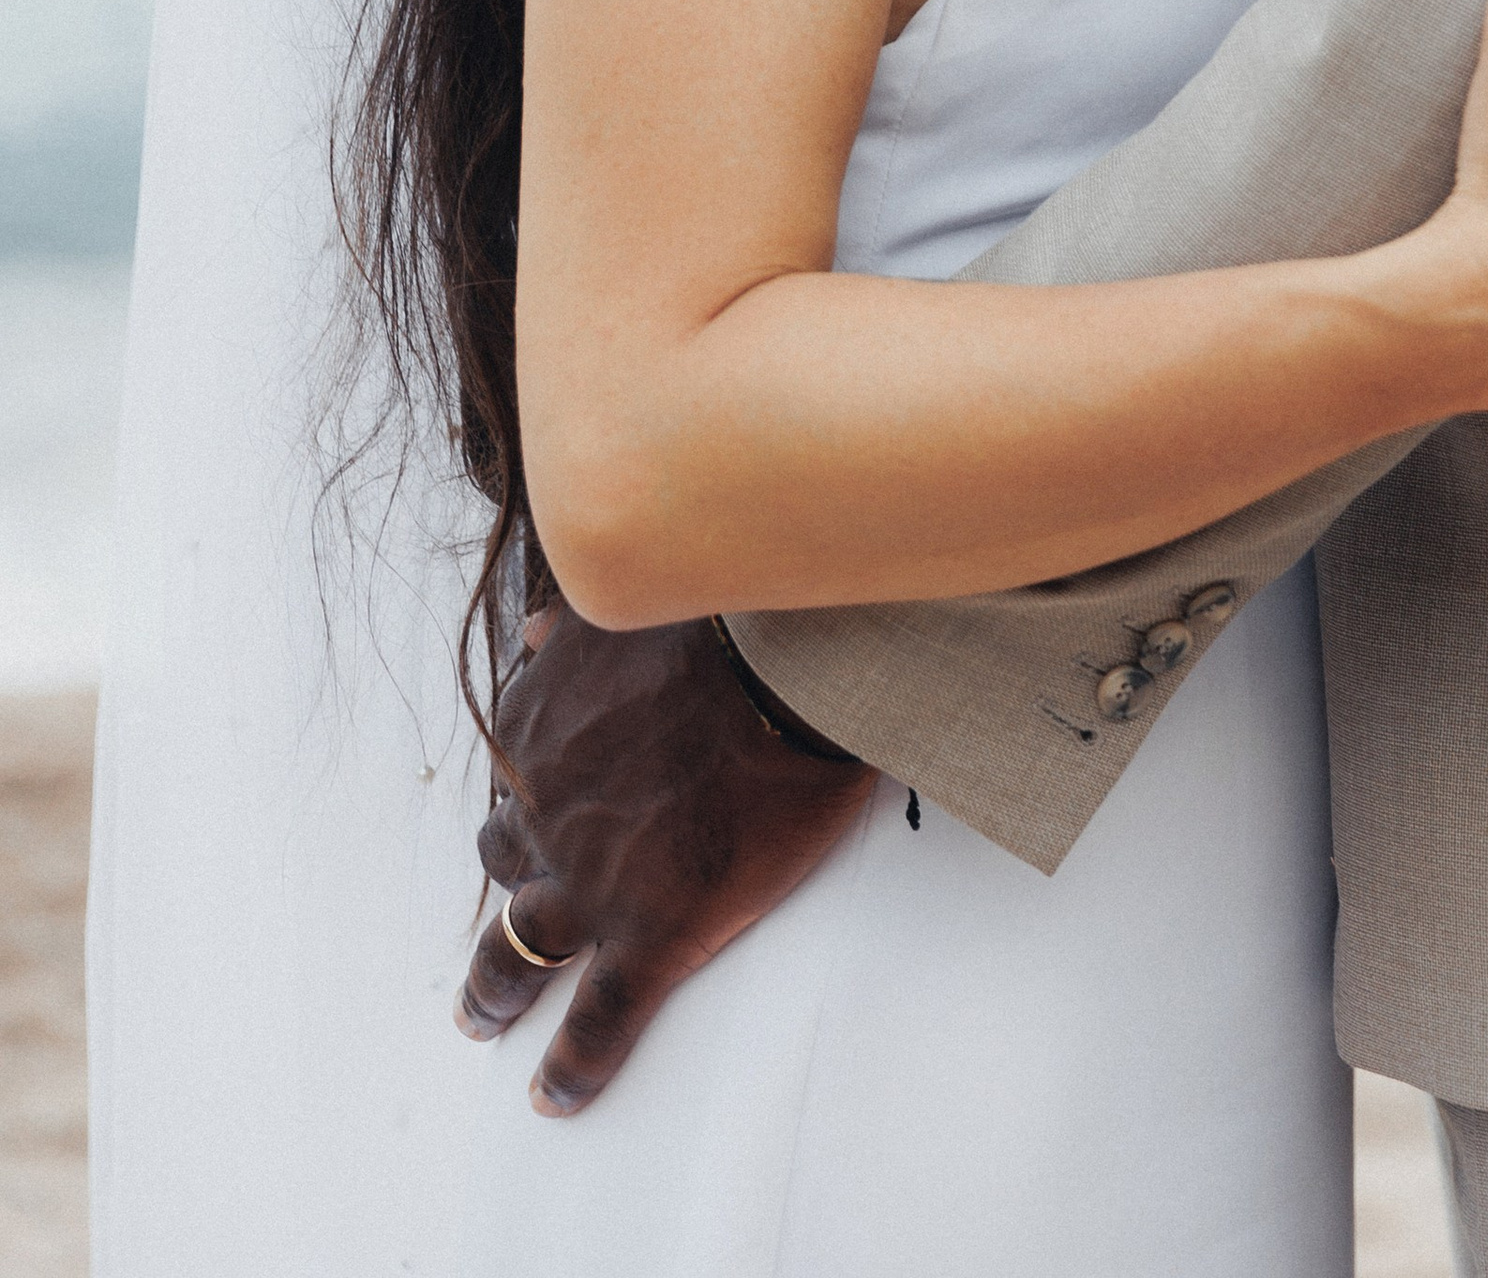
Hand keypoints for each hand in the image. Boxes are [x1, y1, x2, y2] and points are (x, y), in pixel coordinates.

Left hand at [456, 603, 873, 1112]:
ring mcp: (592, 883)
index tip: (523, 826)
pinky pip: (598, 1022)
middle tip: (491, 925)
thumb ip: (571, 637)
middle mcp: (549, 814)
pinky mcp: (651, 937)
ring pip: (520, 953)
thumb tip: (534, 636)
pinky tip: (552, 1097)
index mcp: (540, 735)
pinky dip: (571, 1068)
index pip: (516, 781)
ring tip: (485, 1018)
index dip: (524, 806)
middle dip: (499, 896)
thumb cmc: (717, 624)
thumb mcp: (620, 613)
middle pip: (505, 865)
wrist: (780, 672)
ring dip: (495, 989)